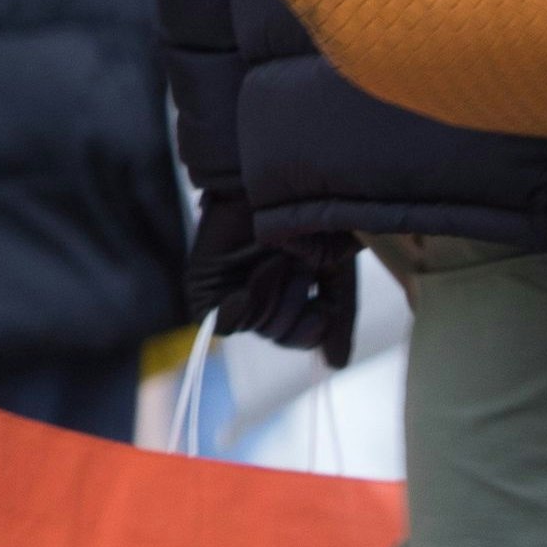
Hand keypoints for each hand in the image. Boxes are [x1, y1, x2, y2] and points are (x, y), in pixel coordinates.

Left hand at [184, 193, 360, 366]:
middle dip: (296, 310)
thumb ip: (339, 317)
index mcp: (294, 287)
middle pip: (284, 335)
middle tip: (297, 274)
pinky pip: (219, 324)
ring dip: (274, 302)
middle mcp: (265, 290)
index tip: (322, 311)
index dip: (314, 330)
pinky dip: (236, 315)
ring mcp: (235, 288)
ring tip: (276, 265)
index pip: (305, 333)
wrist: (274, 181)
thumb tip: (336, 365)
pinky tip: (247, 293)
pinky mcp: (207, 285)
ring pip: (260, 328)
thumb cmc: (313, 217)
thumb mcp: (337, 270)